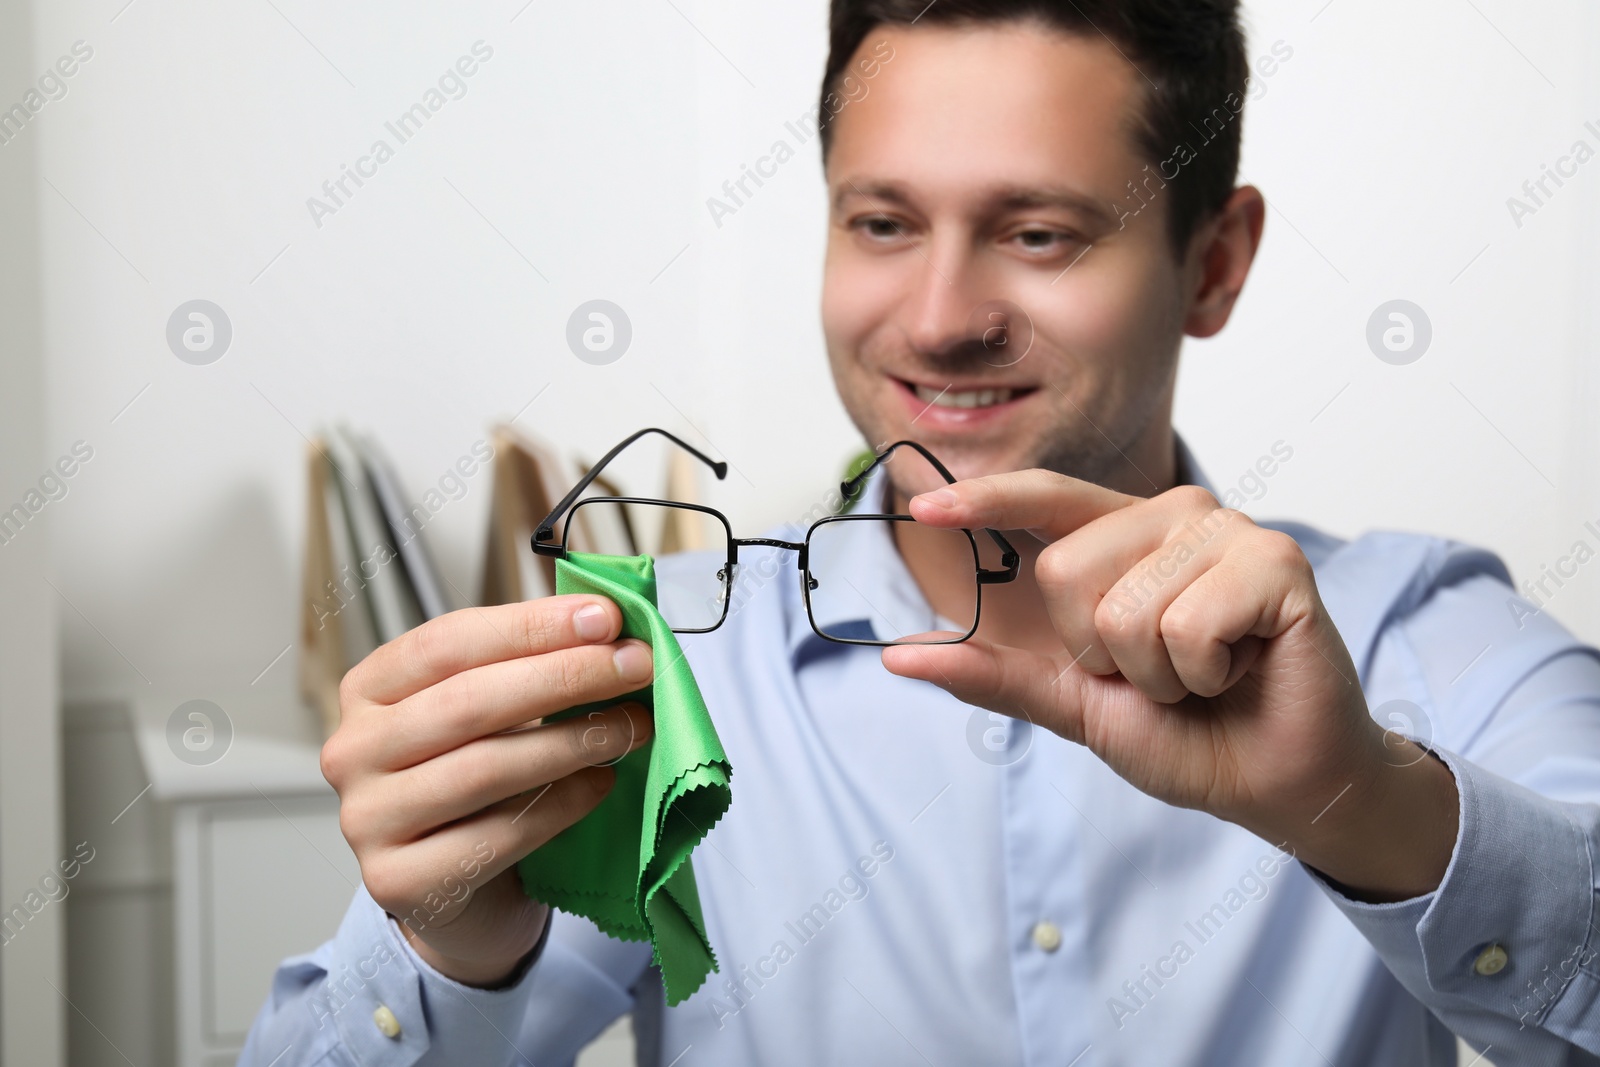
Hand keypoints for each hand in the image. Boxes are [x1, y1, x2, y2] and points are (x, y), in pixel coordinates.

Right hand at [321, 595, 654, 985]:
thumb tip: (609, 629)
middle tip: (636, 665)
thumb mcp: (492, 713)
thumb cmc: (477, 784)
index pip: (449, 641)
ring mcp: (369, 818)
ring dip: (574, 740)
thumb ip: (530, 667)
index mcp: (369, 688)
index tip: (605, 617)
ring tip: (631, 726)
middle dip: (565, 676)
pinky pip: (498, 833)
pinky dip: (561, 804)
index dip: (531, 626)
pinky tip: (601, 784)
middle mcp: (355, 749)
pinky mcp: (401, 880)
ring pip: (485, 767)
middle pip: (469, 700)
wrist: (458, 889)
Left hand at [883, 470, 1457, 900]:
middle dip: (1102, 655)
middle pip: (1066, 572)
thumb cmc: (1185, 733)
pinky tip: (1241, 668)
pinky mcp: (1276, 561)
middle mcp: (1175, 517)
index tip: (923, 509)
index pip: (1047, 499)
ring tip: (1207, 673)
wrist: (1272, 781)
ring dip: (1157, 672)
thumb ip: (995, 673)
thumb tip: (898, 656)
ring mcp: (1228, 532)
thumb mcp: (1073, 702)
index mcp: (1125, 538)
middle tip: (1165, 672)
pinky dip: (1203, 671)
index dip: (987, 500)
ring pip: (1124, 607)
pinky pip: (1188, 623)